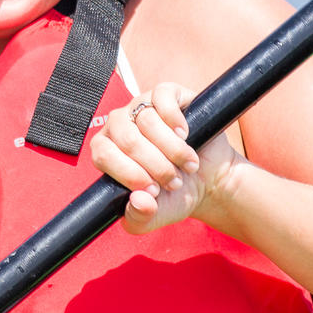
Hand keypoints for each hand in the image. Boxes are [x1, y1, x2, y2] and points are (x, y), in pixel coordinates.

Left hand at [89, 82, 240, 234]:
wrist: (209, 180)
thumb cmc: (174, 195)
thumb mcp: (155, 216)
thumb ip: (139, 218)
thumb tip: (139, 200)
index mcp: (107, 151)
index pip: (103, 154)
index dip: (128, 172)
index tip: (153, 189)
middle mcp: (119, 125)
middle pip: (127, 138)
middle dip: (155, 165)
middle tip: (174, 181)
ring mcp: (141, 106)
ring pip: (148, 121)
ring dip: (172, 150)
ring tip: (187, 165)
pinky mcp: (166, 94)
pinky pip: (162, 98)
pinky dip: (175, 120)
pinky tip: (186, 135)